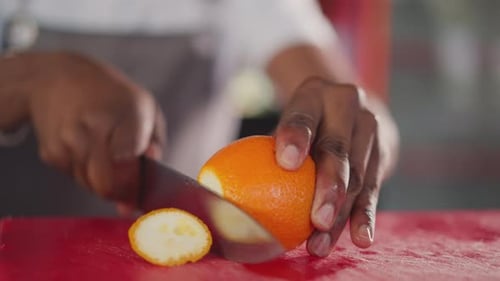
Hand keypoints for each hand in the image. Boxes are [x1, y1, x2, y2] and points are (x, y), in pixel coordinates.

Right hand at [17, 52, 164, 202]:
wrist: (55, 77)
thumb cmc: (108, 93)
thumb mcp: (144, 106)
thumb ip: (155, 141)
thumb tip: (152, 164)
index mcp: (121, 115)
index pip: (127, 165)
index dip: (135, 180)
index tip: (140, 184)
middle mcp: (90, 129)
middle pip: (105, 185)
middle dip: (119, 191)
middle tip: (127, 183)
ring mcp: (67, 143)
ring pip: (90, 186)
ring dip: (102, 180)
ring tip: (106, 153)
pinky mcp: (50, 154)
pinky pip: (74, 178)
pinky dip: (84, 172)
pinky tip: (86, 149)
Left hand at [274, 77, 398, 256]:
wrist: (351, 110)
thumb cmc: (305, 122)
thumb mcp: (289, 121)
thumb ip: (266, 148)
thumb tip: (221, 187)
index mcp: (315, 94)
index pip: (303, 115)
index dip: (295, 137)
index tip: (285, 163)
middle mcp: (348, 106)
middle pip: (337, 149)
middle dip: (329, 186)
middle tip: (316, 219)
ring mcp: (371, 130)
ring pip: (357, 177)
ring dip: (341, 214)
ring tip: (321, 243)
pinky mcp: (383, 154)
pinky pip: (373, 189)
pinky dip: (364, 216)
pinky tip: (360, 239)